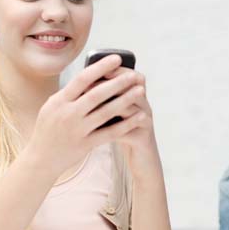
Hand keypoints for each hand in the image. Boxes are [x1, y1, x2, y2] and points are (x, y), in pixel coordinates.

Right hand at [24, 54, 145, 178]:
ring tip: (140, 91)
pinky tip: (139, 117)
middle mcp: (68, 114)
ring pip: (106, 112)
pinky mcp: (86, 145)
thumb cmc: (49, 128)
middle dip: (118, 83)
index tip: (116, 58)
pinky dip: (126, 124)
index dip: (100, 67)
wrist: (41, 159)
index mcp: (59, 101)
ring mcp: (77, 130)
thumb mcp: (52, 106)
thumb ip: (69, 93)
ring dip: (125, 100)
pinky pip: (110, 133)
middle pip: (97, 94)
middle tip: (134, 75)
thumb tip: (91, 74)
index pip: (82, 79)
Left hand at [91, 64, 161, 182]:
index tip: (92, 70)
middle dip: (110, 85)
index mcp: (138, 97)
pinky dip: (113, 129)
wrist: (142, 159)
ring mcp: (146, 121)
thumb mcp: (116, 114)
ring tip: (91, 106)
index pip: (131, 75)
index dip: (114, 71)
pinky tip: (96, 130)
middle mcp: (144, 106)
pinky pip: (129, 130)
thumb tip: (82, 84)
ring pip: (131, 107)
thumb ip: (106, 100)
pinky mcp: (143, 138)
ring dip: (111, 105)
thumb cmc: (124, 133)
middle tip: (88, 86)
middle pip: (132, 87)